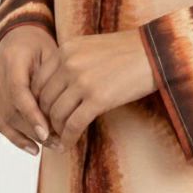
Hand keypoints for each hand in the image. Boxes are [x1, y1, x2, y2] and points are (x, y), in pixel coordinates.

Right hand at [0, 24, 59, 154]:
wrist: (18, 36)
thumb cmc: (39, 44)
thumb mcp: (51, 53)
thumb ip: (53, 79)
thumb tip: (62, 111)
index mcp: (12, 58)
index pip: (18, 91)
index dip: (32, 115)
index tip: (46, 133)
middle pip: (11, 109)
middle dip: (33, 130)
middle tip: (56, 142)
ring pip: (4, 118)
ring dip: (26, 136)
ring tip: (48, 147)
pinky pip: (0, 120)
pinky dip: (15, 136)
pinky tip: (31, 146)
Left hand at [30, 28, 156, 150]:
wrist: (156, 51)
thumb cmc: (127, 50)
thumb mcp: (91, 47)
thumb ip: (71, 61)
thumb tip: (56, 86)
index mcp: (65, 50)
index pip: (37, 81)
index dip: (36, 103)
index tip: (42, 115)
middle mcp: (69, 64)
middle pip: (43, 100)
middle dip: (44, 119)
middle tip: (48, 131)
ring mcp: (82, 81)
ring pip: (56, 114)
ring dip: (56, 131)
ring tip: (59, 139)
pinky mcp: (98, 99)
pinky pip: (73, 125)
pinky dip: (68, 138)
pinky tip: (68, 144)